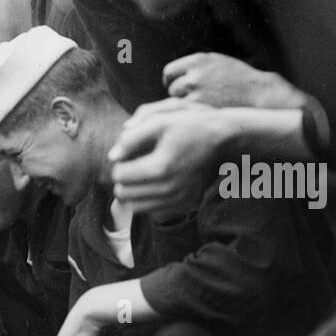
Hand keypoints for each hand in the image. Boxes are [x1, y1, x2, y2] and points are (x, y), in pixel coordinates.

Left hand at [109, 101, 234, 216]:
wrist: (223, 140)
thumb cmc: (189, 127)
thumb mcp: (159, 123)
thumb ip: (131, 138)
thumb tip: (112, 156)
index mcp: (160, 167)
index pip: (119, 176)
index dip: (119, 164)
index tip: (130, 155)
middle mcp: (168, 189)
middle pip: (123, 195)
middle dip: (123, 180)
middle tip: (134, 166)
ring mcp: (177, 200)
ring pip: (135, 207)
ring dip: (134, 193)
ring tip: (143, 175)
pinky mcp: (184, 206)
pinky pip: (153, 212)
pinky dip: (148, 200)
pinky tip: (156, 184)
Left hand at [163, 52, 307, 109]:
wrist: (259, 94)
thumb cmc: (238, 80)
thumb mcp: (218, 63)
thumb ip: (196, 67)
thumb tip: (173, 77)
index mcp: (198, 60)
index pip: (169, 72)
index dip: (171, 81)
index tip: (175, 87)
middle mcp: (194, 75)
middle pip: (172, 89)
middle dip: (180, 95)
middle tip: (195, 99)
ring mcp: (196, 93)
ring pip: (178, 103)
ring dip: (186, 105)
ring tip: (204, 105)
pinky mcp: (201, 108)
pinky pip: (187, 113)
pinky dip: (193, 114)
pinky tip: (206, 112)